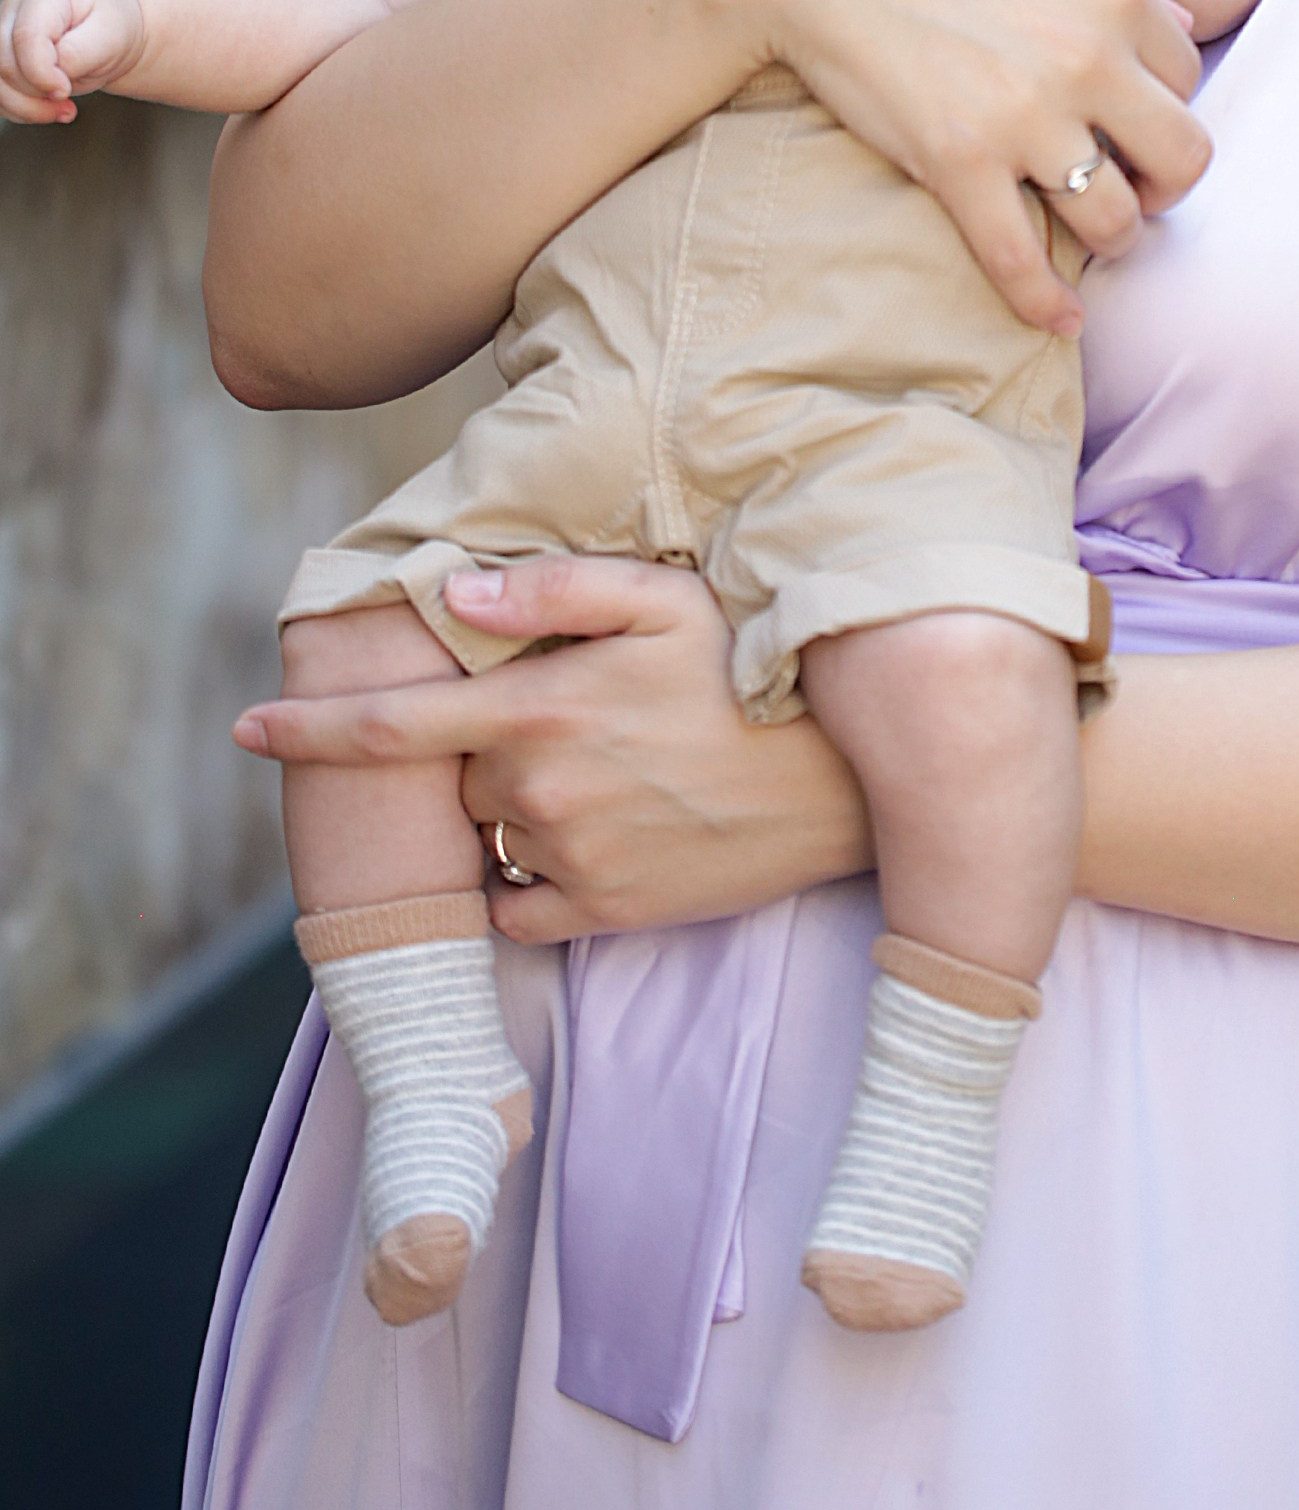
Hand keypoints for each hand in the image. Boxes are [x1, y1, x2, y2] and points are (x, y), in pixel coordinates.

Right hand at [0, 0, 146, 121]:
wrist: (111, 32)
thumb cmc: (112, 26)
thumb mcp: (112, 36)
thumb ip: (80, 52)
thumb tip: (55, 70)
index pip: (26, 36)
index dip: (41, 72)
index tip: (65, 89)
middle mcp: (16, 8)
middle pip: (3, 60)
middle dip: (34, 92)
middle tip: (67, 100)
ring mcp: (3, 31)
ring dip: (25, 106)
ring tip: (62, 109)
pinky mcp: (2, 56)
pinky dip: (20, 108)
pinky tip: (48, 108)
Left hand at [232, 557, 872, 940]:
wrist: (843, 781)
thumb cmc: (749, 671)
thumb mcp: (661, 600)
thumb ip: (549, 595)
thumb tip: (446, 600)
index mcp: (538, 711)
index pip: (390, 728)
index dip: (308, 729)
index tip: (244, 727)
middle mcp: (539, 793)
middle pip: (454, 778)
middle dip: (479, 749)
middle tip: (558, 718)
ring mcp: (570, 862)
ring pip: (490, 836)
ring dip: (512, 806)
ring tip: (599, 770)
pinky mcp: (607, 914)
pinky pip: (521, 910)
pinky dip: (527, 879)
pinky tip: (588, 833)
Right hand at [739, 0, 1208, 332]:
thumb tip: (1180, 23)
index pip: (1187, 74)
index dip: (1163, 102)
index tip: (1133, 119)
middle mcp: (1087, 57)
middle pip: (1184, 156)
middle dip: (1167, 183)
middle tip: (1137, 187)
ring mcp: (1025, 117)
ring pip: (1115, 220)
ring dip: (1113, 239)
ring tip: (1094, 238)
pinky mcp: (958, 164)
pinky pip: (1023, 262)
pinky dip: (1046, 305)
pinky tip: (1058, 320)